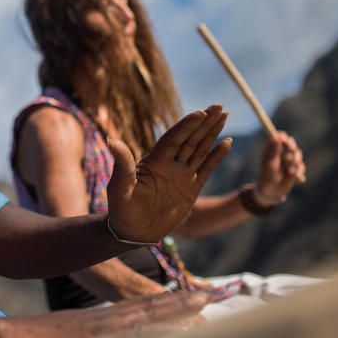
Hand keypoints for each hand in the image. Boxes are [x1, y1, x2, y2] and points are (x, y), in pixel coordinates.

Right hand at [0, 291, 207, 337]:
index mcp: (97, 321)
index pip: (138, 310)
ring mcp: (100, 332)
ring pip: (144, 320)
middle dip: (178, 303)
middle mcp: (102, 322)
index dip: (165, 304)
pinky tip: (172, 333)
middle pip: (146, 310)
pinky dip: (153, 334)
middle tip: (207, 295)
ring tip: (201, 308)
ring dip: (174, 314)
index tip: (189, 298)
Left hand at [106, 106, 231, 243]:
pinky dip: (217, 156)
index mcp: (154, 161)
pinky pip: (207, 169)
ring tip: (223, 115)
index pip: (174, 139)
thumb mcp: (119, 187)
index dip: (186, 126)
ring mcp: (182, 176)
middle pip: (190, 139)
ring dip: (212, 133)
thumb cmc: (121, 209)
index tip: (200, 113)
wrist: (132, 232)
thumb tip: (111, 140)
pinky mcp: (191, 189)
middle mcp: (170, 165)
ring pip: (200, 149)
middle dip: (204, 122)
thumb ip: (122, 165)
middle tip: (218, 105)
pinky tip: (226, 142)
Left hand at [255, 130, 305, 201]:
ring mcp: (290, 160)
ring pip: (298, 154)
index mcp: (273, 150)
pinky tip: (292, 175)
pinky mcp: (296, 168)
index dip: (283, 138)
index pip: (280, 138)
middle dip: (292, 148)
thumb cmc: (267, 176)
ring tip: (289, 170)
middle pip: (291, 144)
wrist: (272, 191)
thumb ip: (274, 150)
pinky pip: (301, 166)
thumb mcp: (270, 163)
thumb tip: (277, 135)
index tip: (285, 139)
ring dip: (295, 161)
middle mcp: (282, 153)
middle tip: (289, 154)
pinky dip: (298, 170)